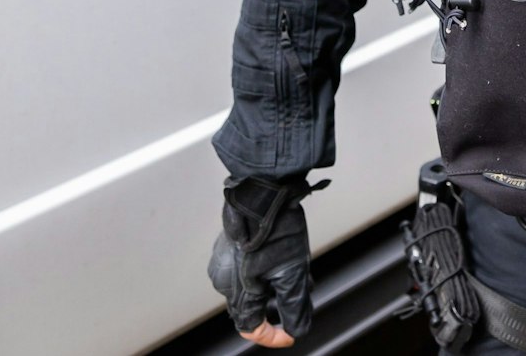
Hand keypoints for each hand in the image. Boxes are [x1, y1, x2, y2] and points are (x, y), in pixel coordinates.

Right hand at [208, 177, 317, 347]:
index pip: (251, 327)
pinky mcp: (226, 246)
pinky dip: (265, 269)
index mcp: (238, 291)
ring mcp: (223, 261)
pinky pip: (245, 267)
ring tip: (299, 270)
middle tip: (302, 293)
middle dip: (278, 304)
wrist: (264, 189)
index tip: (290, 334)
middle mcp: (224, 279)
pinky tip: (284, 255)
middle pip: (252, 306)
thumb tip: (296, 330)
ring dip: (274, 285)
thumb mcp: (293, 273)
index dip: (273, 336)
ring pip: (250, 285)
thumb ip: (294, 307)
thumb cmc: (277, 227)